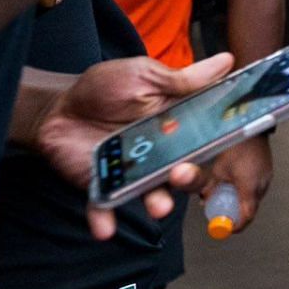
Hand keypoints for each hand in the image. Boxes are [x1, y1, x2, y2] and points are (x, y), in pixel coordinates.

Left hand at [32, 54, 233, 239]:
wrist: (57, 108)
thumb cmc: (104, 88)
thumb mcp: (144, 75)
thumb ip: (182, 78)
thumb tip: (227, 61)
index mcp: (177, 124)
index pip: (206, 137)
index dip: (220, 142)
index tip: (230, 143)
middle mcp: (161, 152)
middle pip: (185, 171)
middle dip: (189, 178)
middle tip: (183, 173)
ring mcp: (132, 172)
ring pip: (152, 192)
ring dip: (157, 202)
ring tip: (159, 207)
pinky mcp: (103, 185)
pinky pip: (105, 206)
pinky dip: (105, 219)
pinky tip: (105, 228)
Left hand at [203, 134, 272, 233]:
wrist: (252, 128)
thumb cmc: (237, 146)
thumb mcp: (218, 170)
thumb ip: (211, 188)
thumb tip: (204, 200)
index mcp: (249, 187)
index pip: (247, 216)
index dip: (237, 226)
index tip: (228, 229)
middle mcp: (261, 185)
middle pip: (250, 209)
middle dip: (236, 213)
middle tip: (223, 212)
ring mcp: (267, 178)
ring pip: (254, 198)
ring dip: (242, 200)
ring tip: (228, 192)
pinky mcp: (268, 172)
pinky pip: (258, 188)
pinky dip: (247, 190)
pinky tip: (237, 181)